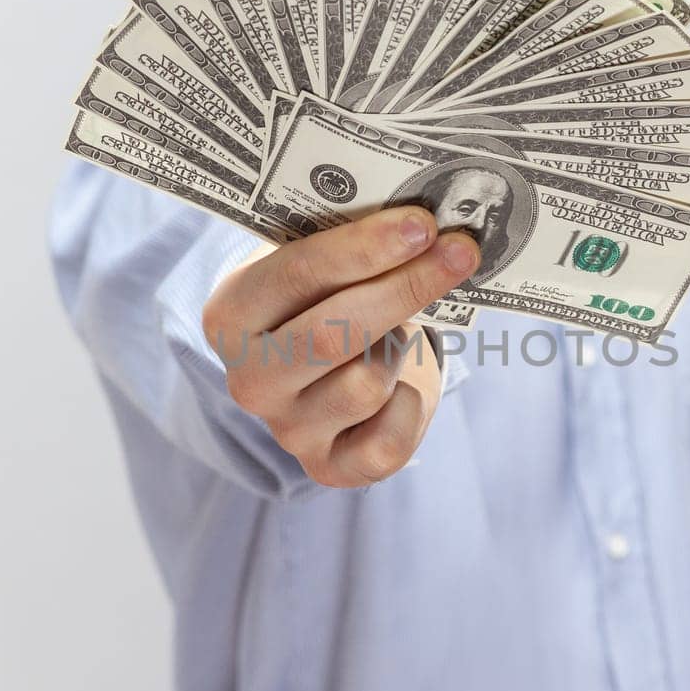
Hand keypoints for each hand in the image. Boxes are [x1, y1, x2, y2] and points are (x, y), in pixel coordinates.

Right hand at [202, 207, 480, 487]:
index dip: (363, 249)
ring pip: (368, 383)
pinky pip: (388, 441)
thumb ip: (347, 244)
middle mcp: (249, 379)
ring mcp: (286, 430)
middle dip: (405, 287)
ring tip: (400, 330)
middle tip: (458, 251)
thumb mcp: (317, 267)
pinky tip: (401, 386)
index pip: (295, 275)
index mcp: (231, 316)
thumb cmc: (325, 301)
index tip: (421, 224)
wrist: (326, 372)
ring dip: (400, 348)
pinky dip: (409, 407)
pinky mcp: (328, 468)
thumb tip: (423, 222)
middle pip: (333, 333)